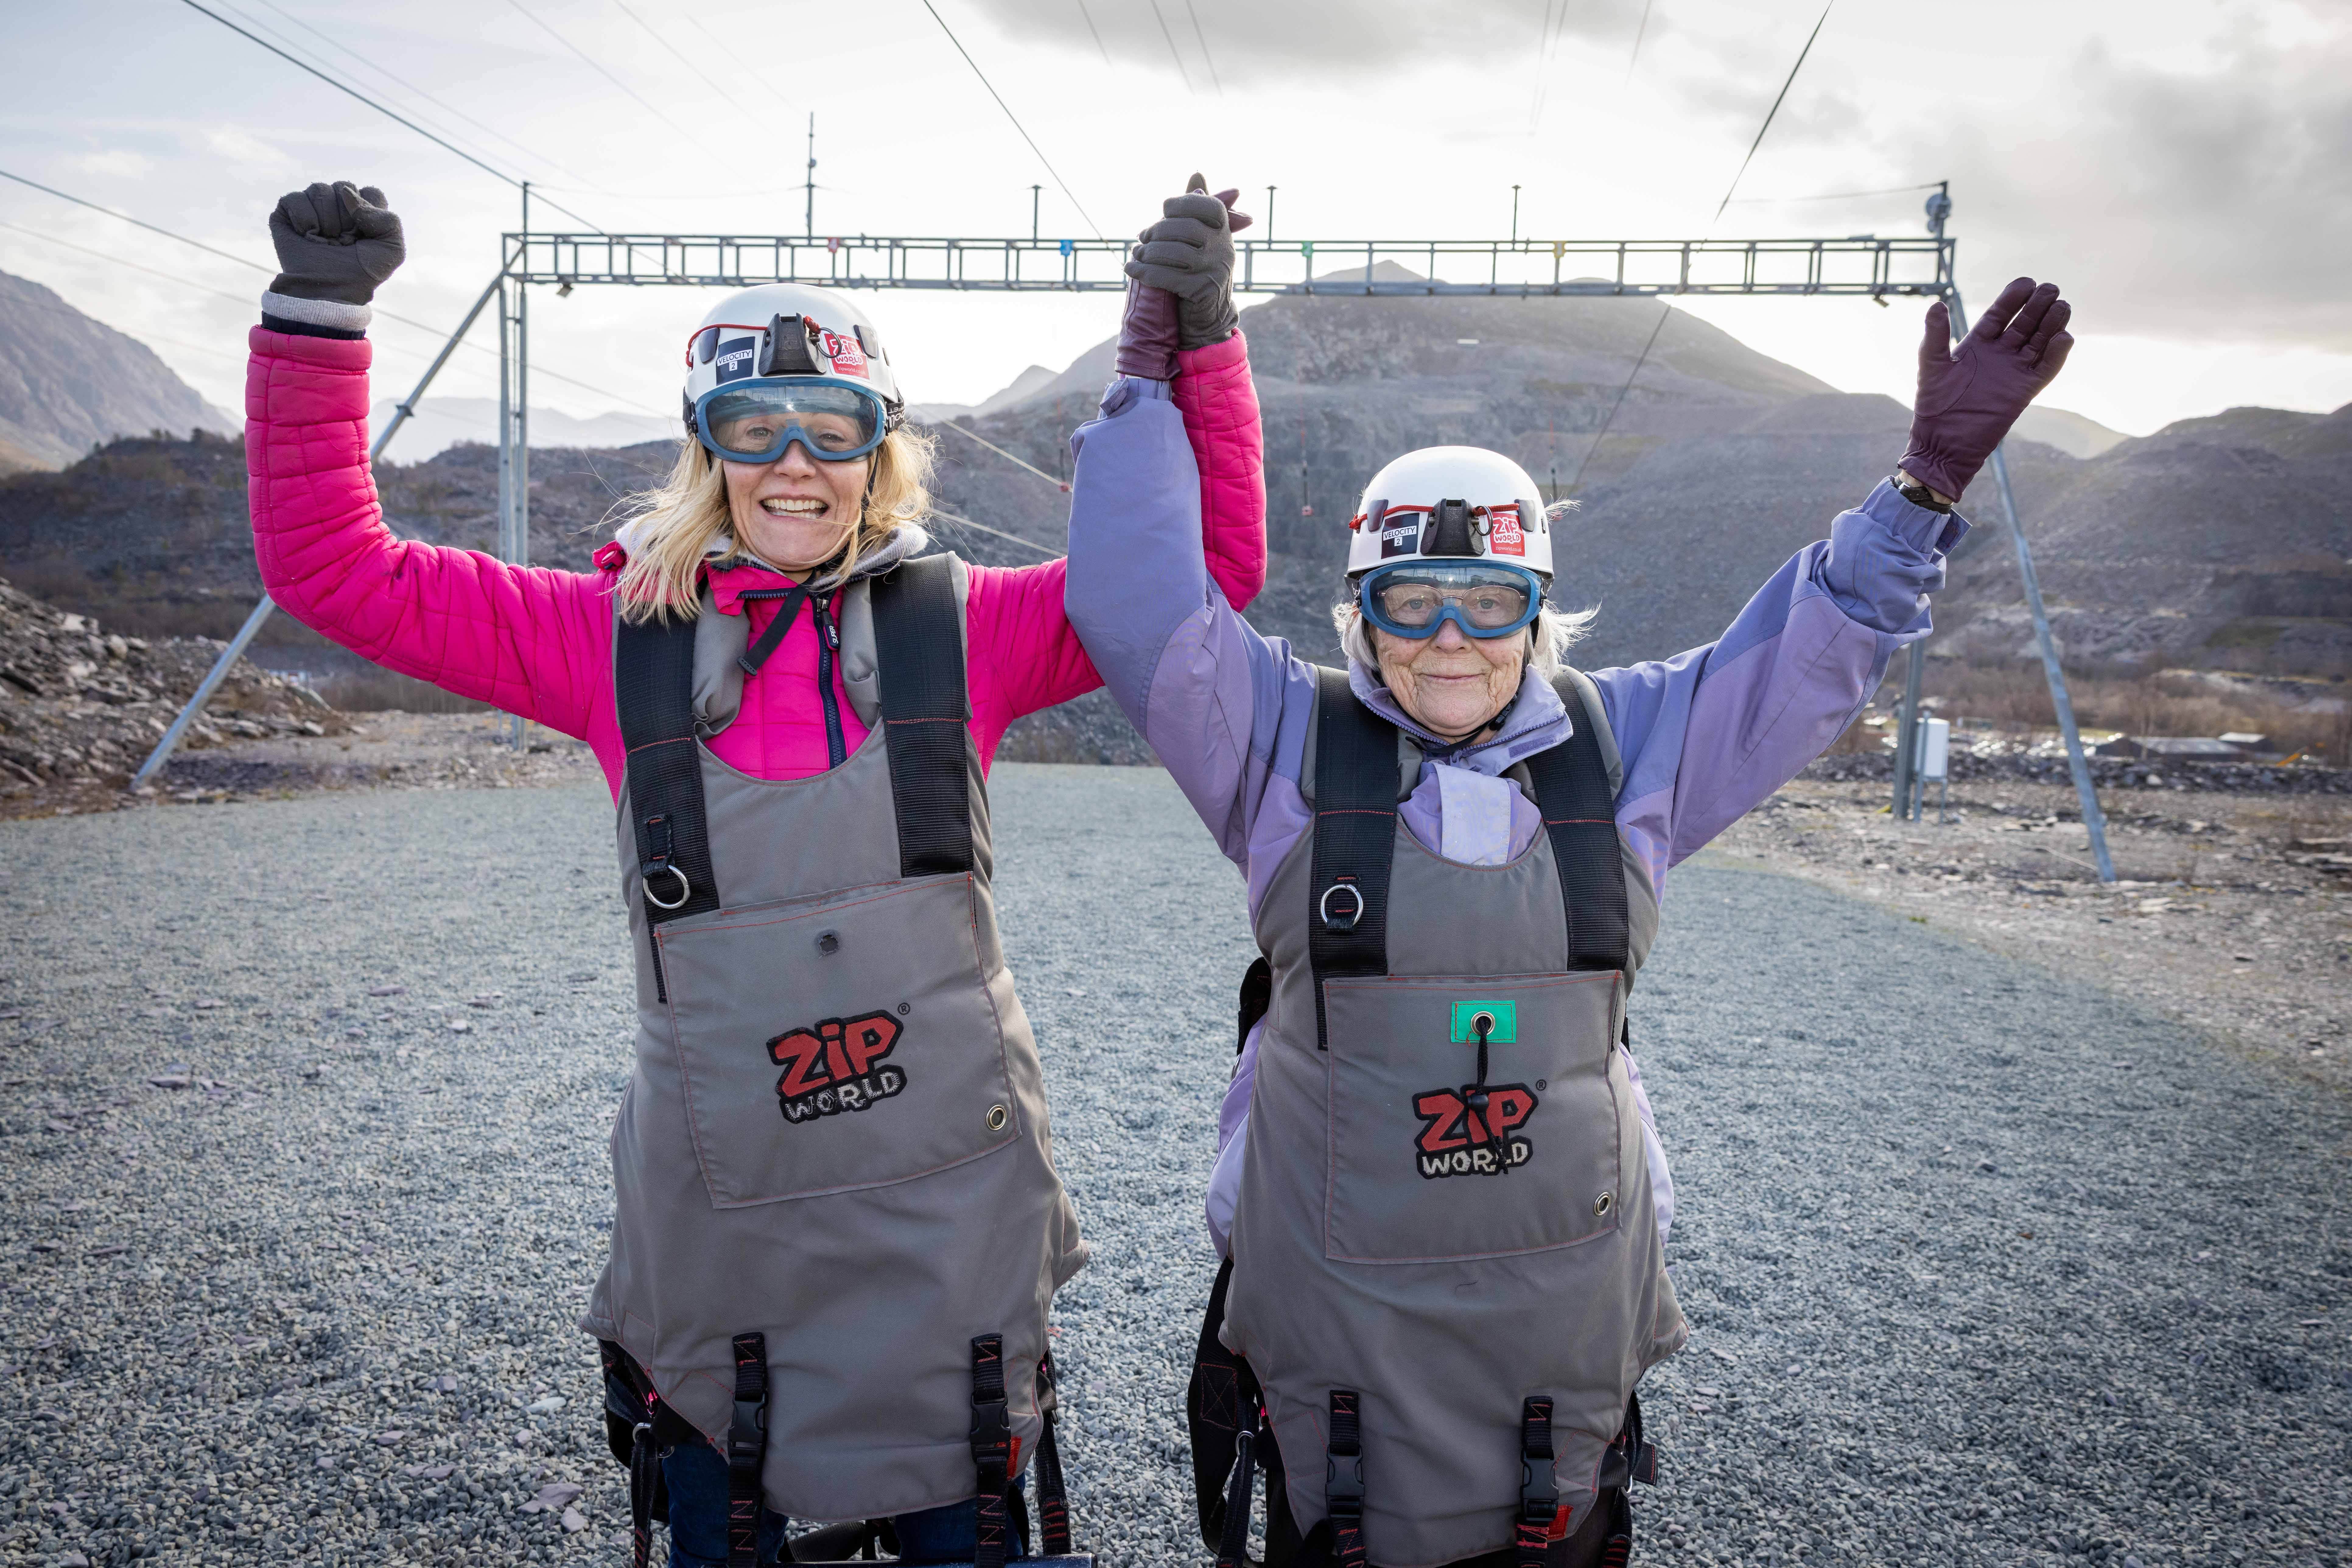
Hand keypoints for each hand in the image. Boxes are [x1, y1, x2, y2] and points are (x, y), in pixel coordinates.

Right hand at [267, 181, 404, 306]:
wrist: (329, 292)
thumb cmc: (360, 274)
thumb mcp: (392, 251)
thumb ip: (389, 220)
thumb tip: (348, 193)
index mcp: (364, 212)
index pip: (371, 192)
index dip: (369, 215)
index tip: (364, 237)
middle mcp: (339, 205)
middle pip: (344, 187)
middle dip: (346, 219)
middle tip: (343, 242)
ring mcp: (313, 206)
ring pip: (319, 189)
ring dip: (326, 221)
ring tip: (325, 242)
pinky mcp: (289, 210)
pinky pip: (294, 198)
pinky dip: (303, 220)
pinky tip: (307, 236)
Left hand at [1115, 175, 1252, 378]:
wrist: (1207, 317)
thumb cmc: (1198, 271)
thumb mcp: (1200, 237)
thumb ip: (1196, 207)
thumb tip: (1197, 174)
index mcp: (1223, 229)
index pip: (1204, 204)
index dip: (1180, 204)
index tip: (1164, 210)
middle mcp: (1224, 247)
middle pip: (1182, 227)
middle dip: (1156, 232)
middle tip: (1141, 239)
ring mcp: (1215, 269)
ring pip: (1173, 252)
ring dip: (1146, 253)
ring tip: (1135, 256)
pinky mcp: (1202, 291)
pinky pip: (1167, 277)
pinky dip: (1145, 273)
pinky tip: (1131, 271)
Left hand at [1897, 277, 2072, 500]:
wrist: (1943, 444)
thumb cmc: (1933, 405)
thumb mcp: (1932, 365)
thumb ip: (1935, 336)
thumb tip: (1936, 304)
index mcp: (1978, 344)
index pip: (2000, 314)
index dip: (2013, 298)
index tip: (2026, 282)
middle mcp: (1999, 354)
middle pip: (2026, 323)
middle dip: (2038, 305)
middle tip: (2050, 290)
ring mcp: (2014, 371)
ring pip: (2040, 341)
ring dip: (2052, 324)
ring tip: (2061, 307)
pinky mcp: (2025, 390)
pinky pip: (2046, 369)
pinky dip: (2056, 354)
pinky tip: (2063, 338)